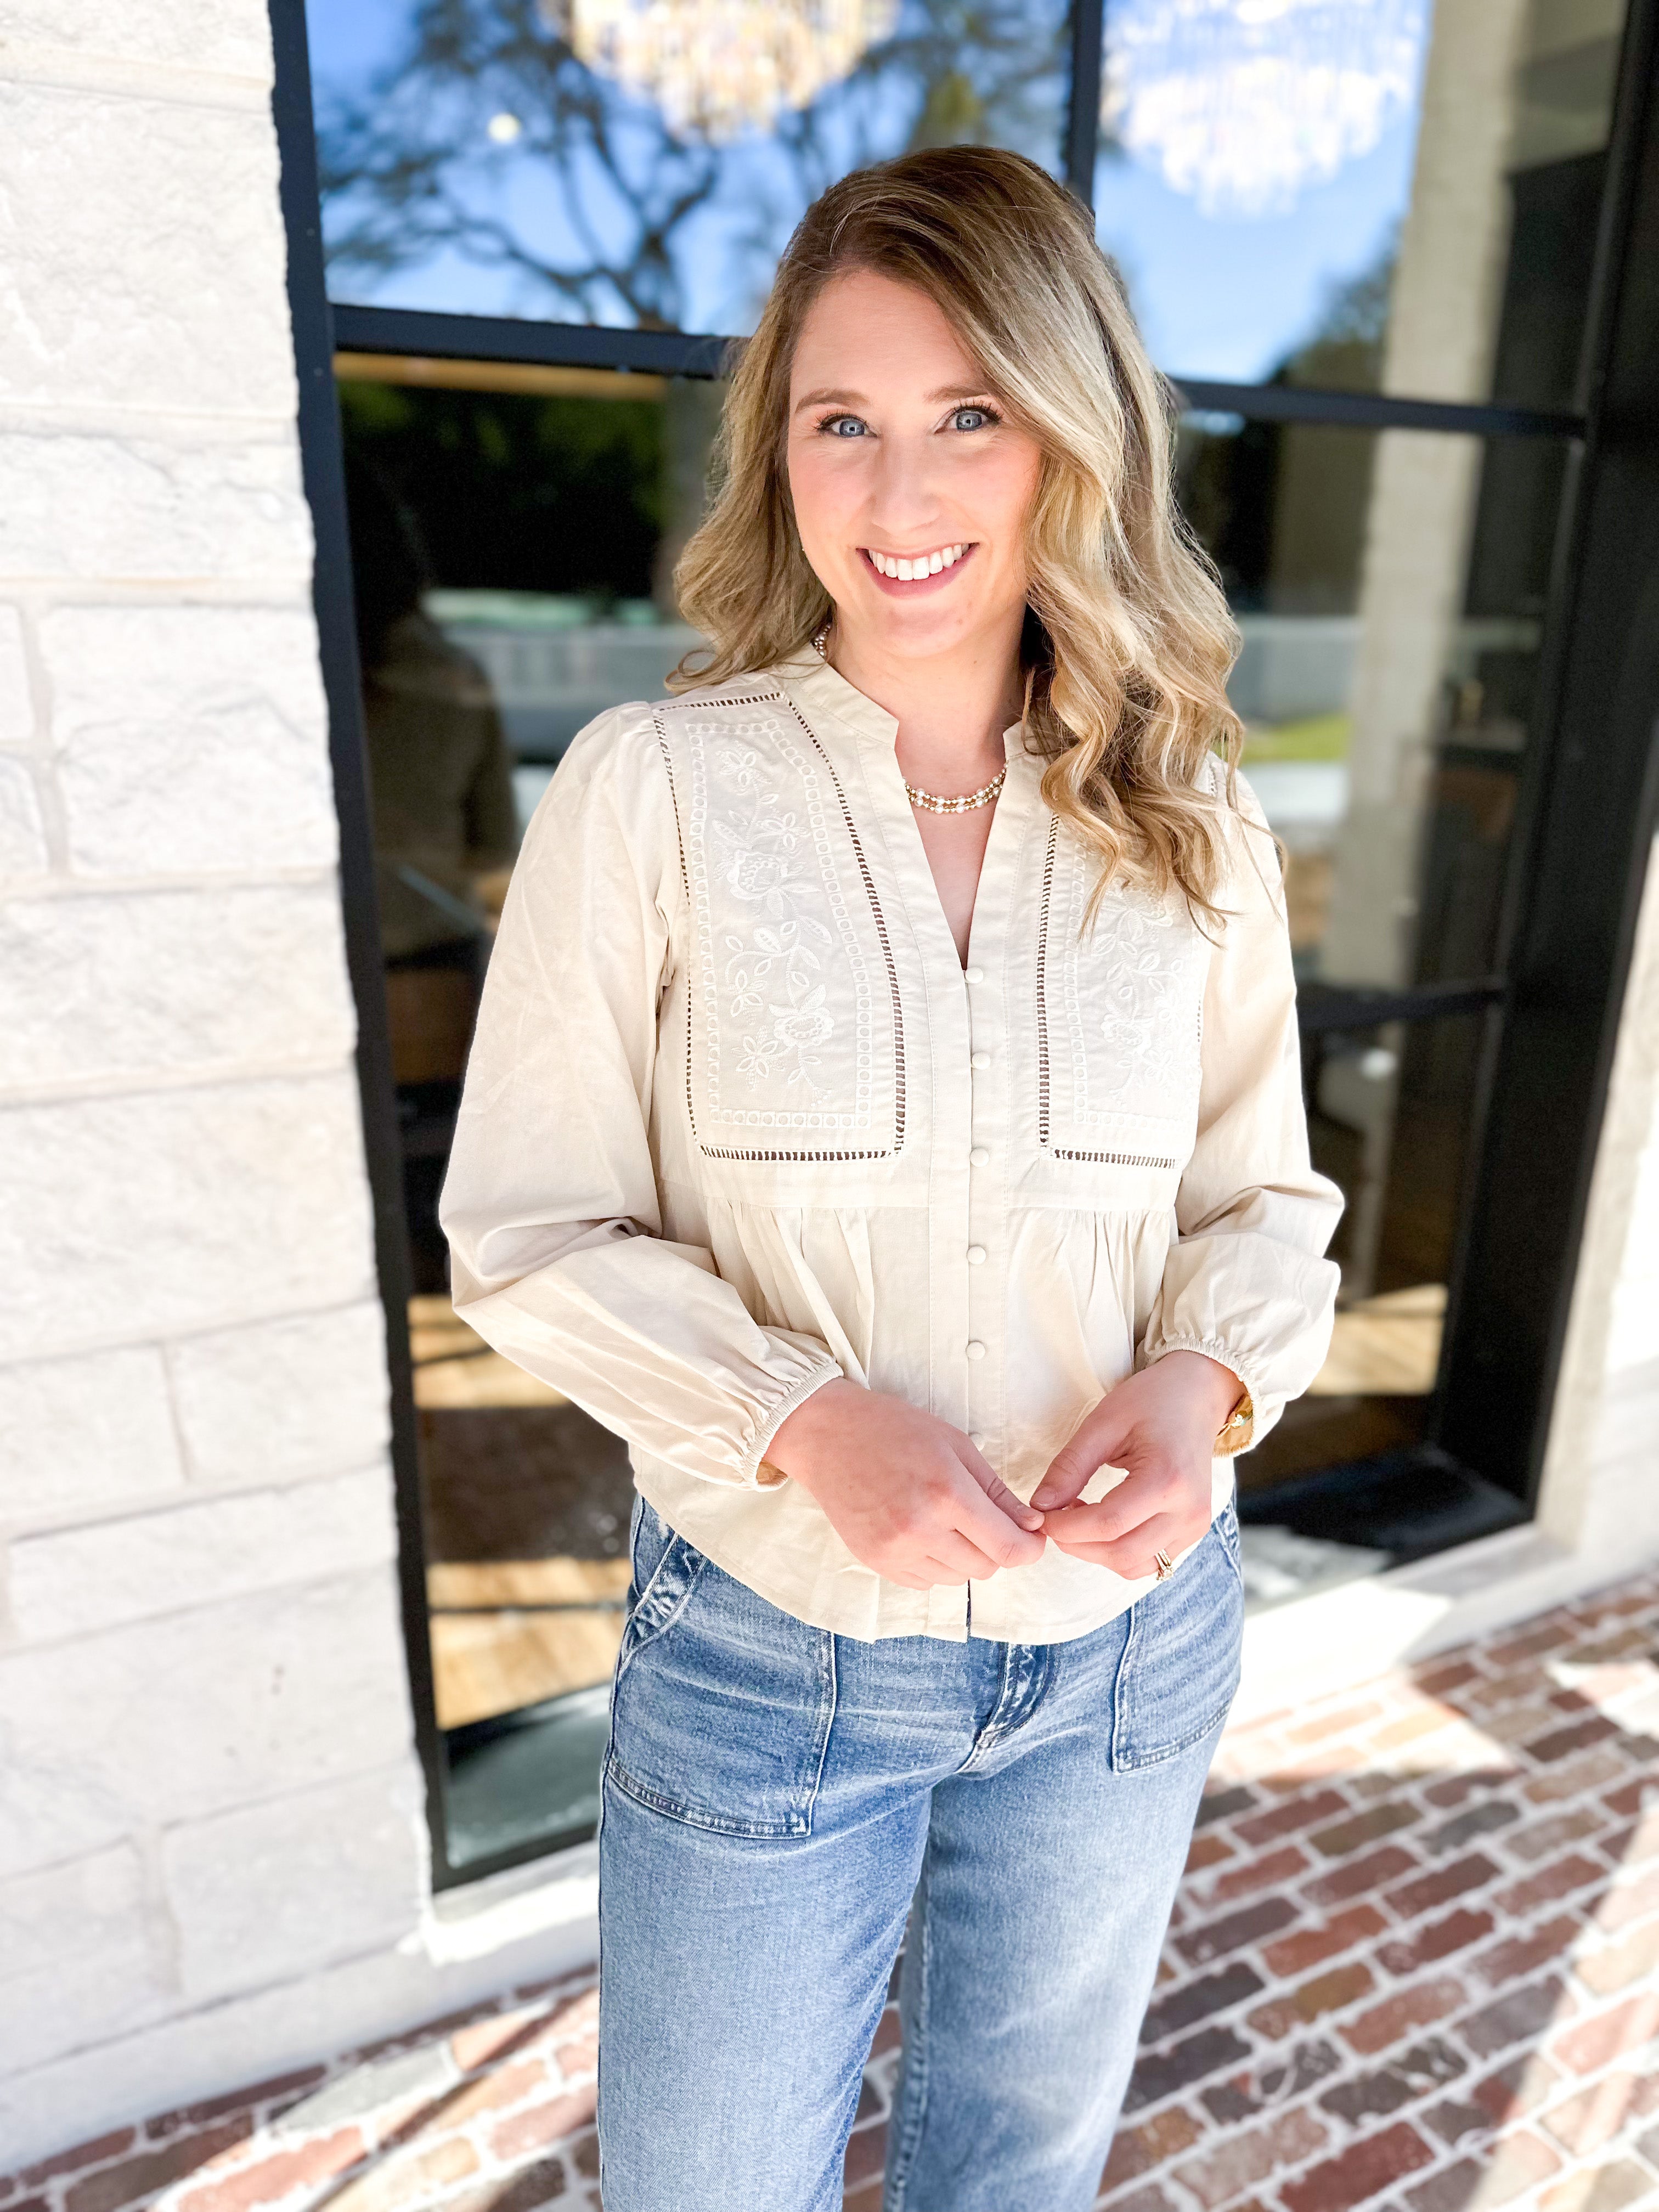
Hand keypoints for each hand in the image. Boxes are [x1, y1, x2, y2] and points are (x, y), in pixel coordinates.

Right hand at [767, 1379, 1046, 1588]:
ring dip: (962, 1555)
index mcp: (947, 1494)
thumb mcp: (956, 1446)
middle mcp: (921, 1529)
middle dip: (995, 1546)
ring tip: (943, 1517)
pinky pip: (925, 1581)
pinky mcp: (876, 1562)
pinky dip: (933, 1562)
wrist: (827, 1436)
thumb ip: (997, 1492)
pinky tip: (919, 1529)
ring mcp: (895, 1550)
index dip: (1030, 1547)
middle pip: (986, 1567)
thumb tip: (1032, 1527)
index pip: (1009, 1549)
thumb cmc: (894, 1429)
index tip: (1032, 1537)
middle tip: (980, 1516)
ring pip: (957, 1577)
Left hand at [1028, 1352, 1240, 1576]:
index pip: (1107, 1524)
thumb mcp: (1103, 1423)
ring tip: (1079, 1518)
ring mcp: (1195, 1525)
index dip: (1066, 1528)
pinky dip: (1119, 1553)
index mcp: (1168, 1479)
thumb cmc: (1151, 1401)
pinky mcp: (1193, 1531)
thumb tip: (1040, 1505)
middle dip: (1077, 1544)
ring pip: (1134, 1565)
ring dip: (1096, 1553)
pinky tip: (1103, 1525)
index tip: (1040, 1515)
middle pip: (1121, 1553)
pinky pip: (1150, 1561)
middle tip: (1054, 1518)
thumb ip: (1070, 1466)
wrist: (1197, 1397)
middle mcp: (1188, 1510)